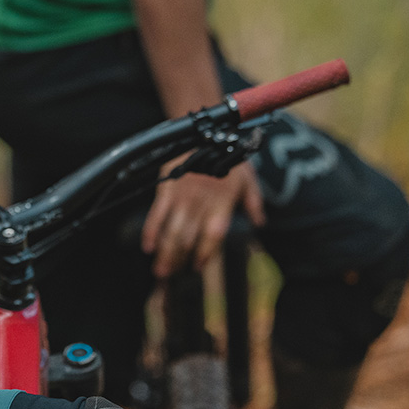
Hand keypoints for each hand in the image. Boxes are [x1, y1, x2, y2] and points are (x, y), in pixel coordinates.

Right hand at [141, 161, 264, 276]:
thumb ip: (254, 202)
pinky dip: (151, 231)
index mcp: (222, 203)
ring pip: (172, 230)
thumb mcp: (248, 178)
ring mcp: (182, 196)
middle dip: (179, 260)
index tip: (198, 267)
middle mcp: (201, 203)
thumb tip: (260, 223)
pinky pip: (157, 213)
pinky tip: (148, 246)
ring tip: (160, 270)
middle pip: (188, 238)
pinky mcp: (167, 187)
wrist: (204, 130)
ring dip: (165, 252)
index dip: (205, 252)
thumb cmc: (227, 154)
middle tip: (171, 277)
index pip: (213, 235)